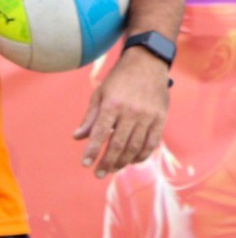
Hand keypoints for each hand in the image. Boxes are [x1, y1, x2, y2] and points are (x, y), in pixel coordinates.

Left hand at [74, 48, 170, 176]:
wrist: (148, 63)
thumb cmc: (119, 79)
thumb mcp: (99, 94)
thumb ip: (90, 118)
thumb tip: (77, 137)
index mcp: (112, 105)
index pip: (100, 133)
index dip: (92, 151)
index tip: (85, 164)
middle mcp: (131, 112)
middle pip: (118, 144)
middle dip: (107, 162)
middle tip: (98, 174)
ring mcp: (148, 116)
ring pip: (135, 146)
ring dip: (123, 161)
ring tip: (113, 169)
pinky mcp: (161, 118)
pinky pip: (152, 142)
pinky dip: (142, 154)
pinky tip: (132, 161)